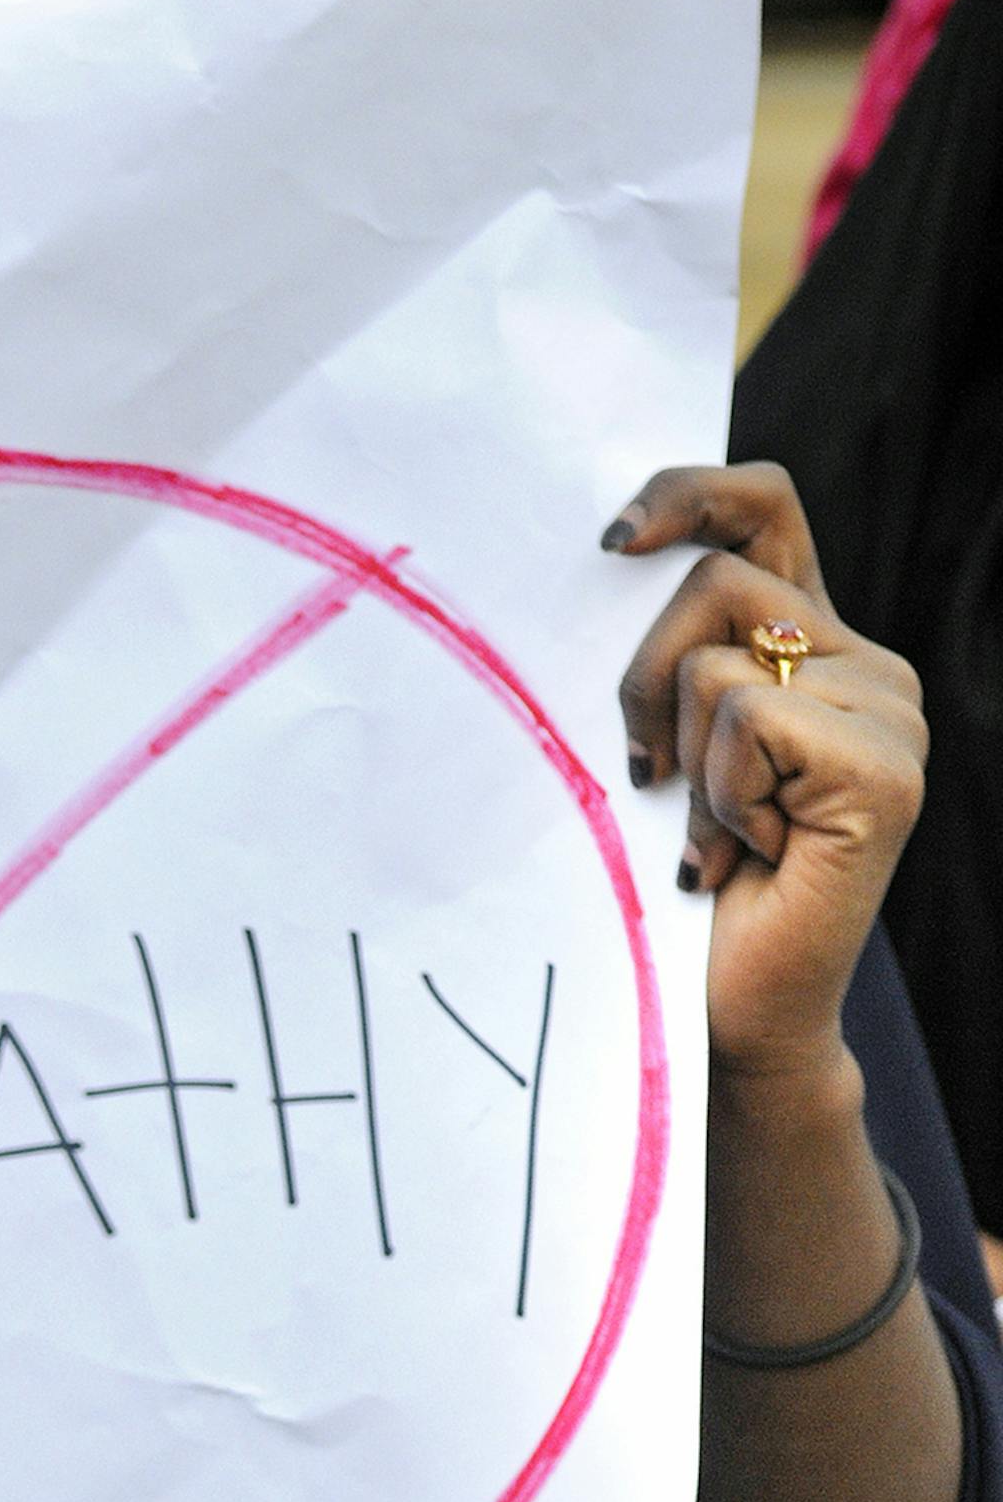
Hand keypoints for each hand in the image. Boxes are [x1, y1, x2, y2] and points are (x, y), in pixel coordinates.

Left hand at [607, 461, 926, 1077]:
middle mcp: (864, 662)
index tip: (612, 541)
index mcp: (808, 640)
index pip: (761, 505)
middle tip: (650, 776)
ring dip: (684, 755)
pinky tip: (747, 852)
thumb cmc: (675, 874)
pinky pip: (746, 718)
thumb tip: (610, 554)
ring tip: (717, 830)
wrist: (731, 1008)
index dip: (688, 492)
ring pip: (718, 658)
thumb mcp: (657, 738)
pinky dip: (718, 792)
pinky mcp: (886, 766)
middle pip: (714, 580)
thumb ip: (663, 650)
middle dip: (642, 677)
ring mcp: (890, 711)